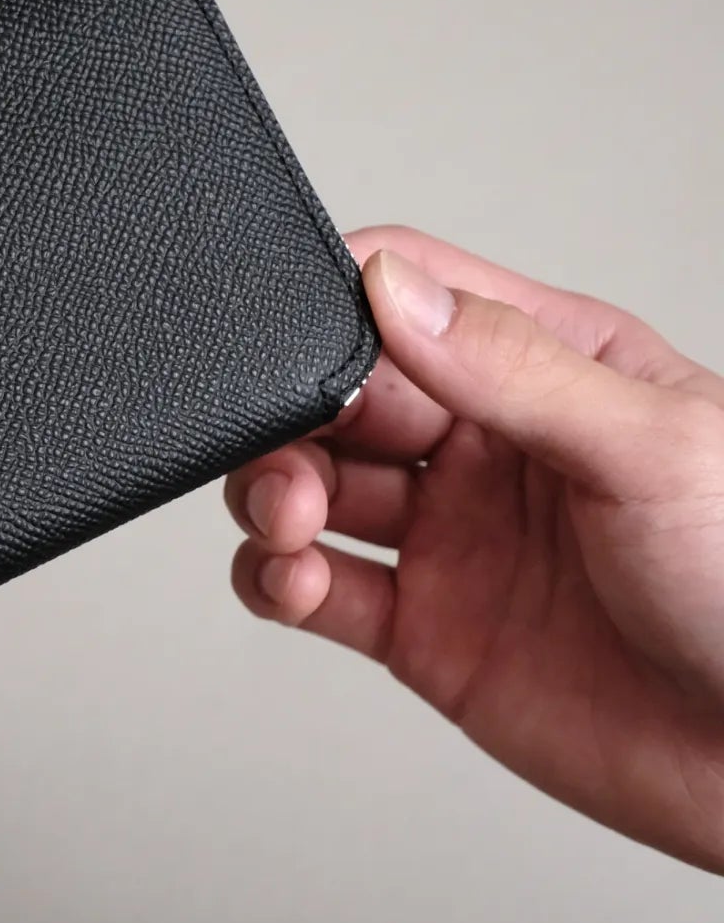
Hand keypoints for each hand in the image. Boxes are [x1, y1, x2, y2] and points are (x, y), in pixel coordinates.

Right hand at [224, 226, 723, 870]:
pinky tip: (290, 579)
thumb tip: (395, 288)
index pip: (415, 300)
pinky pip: (319, 591)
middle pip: (342, 399)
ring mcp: (455, 541)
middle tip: (290, 454)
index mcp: (552, 371)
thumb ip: (515, 367)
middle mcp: (490, 450)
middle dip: (293, 417)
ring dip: (272, 495)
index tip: (302, 335)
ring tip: (288, 523)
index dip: (344, 303)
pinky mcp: (426, 634)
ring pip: (314, 490)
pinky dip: (276, 581)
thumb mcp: (651, 446)